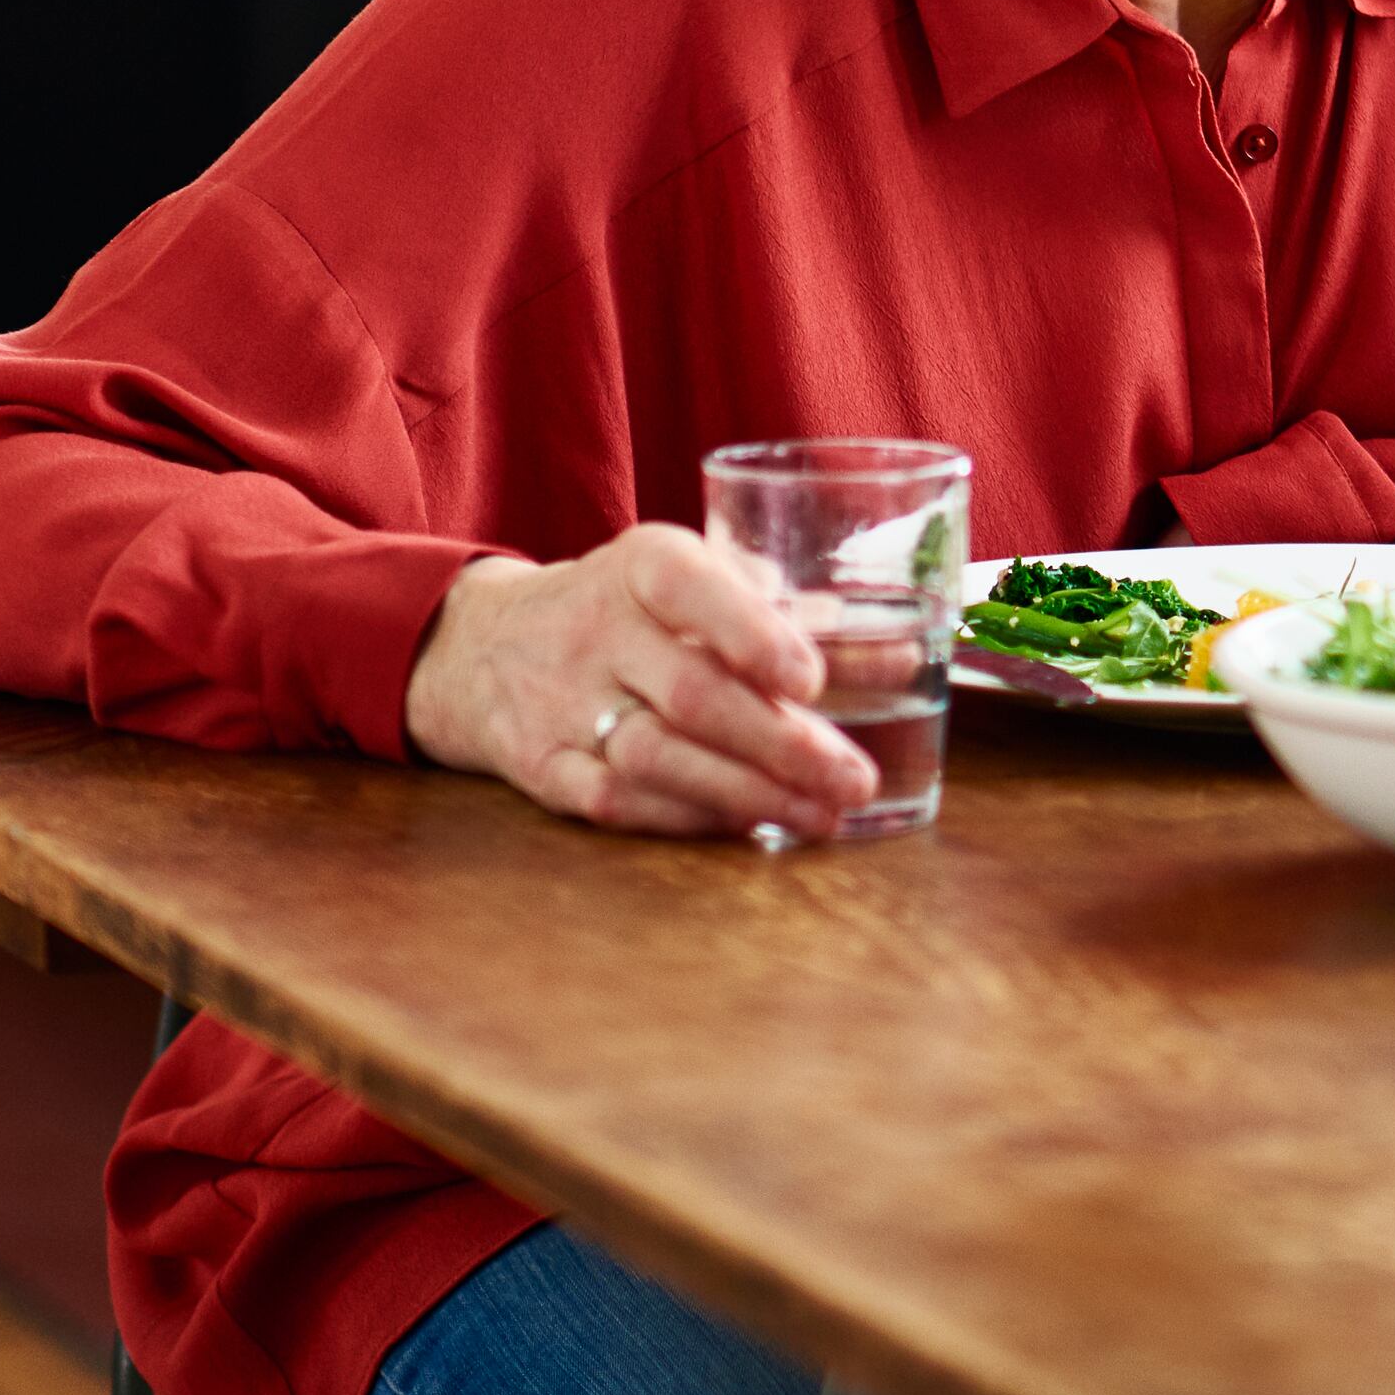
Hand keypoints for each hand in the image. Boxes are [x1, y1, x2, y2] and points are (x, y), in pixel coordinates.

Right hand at [402, 525, 876, 840]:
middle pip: (691, 694)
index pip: (693, 589)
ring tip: (821, 816)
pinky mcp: (540, 766)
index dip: (754, 635)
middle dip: (781, 744)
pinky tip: (747, 828)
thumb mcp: (696, 583)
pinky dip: (686, 819)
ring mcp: (561, 703)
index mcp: (643, 566)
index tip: (813, 680)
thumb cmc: (628, 610)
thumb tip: (911, 653)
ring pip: (656, 758)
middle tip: (855, 779)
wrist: (482, 646)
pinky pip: (615, 802)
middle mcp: (596, 630)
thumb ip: (793, 614)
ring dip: (747, 795)